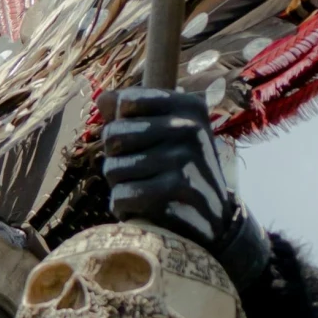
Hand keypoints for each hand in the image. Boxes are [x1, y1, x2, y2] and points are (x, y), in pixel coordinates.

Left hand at [98, 87, 269, 288]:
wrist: (215, 220)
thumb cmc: (181, 170)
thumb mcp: (167, 134)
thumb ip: (133, 113)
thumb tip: (102, 98)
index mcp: (189, 106)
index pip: (125, 102)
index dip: (121, 127)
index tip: (140, 142)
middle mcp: (189, 127)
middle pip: (113, 135)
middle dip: (116, 159)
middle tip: (138, 172)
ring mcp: (183, 157)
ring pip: (113, 168)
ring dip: (120, 185)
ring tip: (144, 190)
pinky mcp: (175, 189)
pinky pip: (122, 195)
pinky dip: (123, 207)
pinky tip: (142, 209)